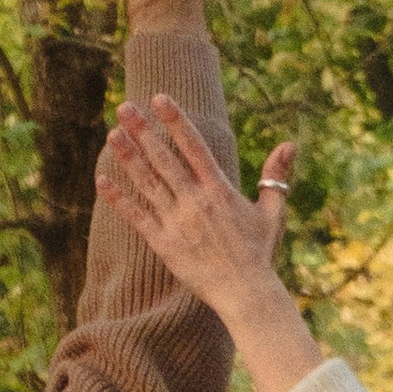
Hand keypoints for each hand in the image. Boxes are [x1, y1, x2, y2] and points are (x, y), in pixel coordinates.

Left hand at [99, 101, 321, 391]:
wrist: (246, 293)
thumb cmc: (260, 252)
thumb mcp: (271, 211)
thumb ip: (274, 176)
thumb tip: (290, 144)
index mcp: (219, 190)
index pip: (194, 146)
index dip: (175, 121)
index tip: (159, 98)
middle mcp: (196, 202)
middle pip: (164, 159)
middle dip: (143, 131)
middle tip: (124, 107)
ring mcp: (178, 222)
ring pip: (148, 183)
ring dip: (129, 157)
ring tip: (112, 134)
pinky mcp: (164, 244)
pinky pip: (137, 217)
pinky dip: (119, 199)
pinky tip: (102, 180)